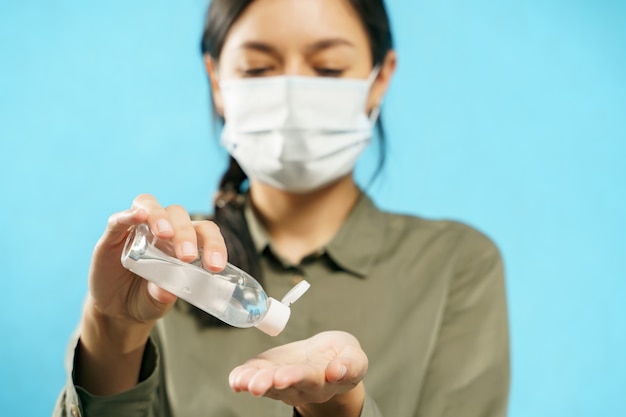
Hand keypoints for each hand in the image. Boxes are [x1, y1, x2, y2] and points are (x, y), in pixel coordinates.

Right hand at [87, 194, 226, 324]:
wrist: (117, 309)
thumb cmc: (147, 298)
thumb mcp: (158, 301)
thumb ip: (163, 295)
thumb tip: (167, 292)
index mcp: (185, 242)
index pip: (204, 231)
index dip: (213, 244)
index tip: (216, 266)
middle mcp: (163, 229)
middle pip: (179, 216)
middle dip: (185, 233)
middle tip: (187, 257)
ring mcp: (138, 228)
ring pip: (152, 207)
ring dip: (160, 217)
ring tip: (165, 235)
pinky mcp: (113, 235)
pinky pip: (119, 219)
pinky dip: (128, 215)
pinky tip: (138, 217)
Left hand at [229, 331, 367, 413]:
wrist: (327, 356)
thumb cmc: (341, 355)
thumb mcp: (355, 356)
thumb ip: (351, 364)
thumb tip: (339, 372)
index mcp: (323, 381)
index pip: (309, 380)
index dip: (296, 377)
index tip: (283, 377)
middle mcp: (300, 387)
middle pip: (284, 387)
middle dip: (269, 383)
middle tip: (256, 384)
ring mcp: (281, 383)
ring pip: (266, 386)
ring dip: (253, 382)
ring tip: (242, 381)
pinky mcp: (268, 372)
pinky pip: (253, 377)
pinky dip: (243, 377)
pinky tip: (236, 378)